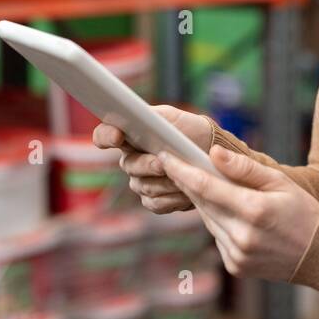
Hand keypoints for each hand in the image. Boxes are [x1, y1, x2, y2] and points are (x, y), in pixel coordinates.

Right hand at [92, 106, 213, 213]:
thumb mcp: (173, 117)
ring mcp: (141, 182)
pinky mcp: (154, 201)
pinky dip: (172, 198)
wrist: (214, 156)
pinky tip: (186, 192)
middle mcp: (131, 160)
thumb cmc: (192, 131)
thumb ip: (151, 115)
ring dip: (165, 181)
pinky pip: (155, 203)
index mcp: (130, 136)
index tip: (117, 136)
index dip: (106, 136)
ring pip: (143, 186)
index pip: (104, 136)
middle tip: (163, 162)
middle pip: (129, 166)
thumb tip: (134, 116)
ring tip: (186, 175)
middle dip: (148, 164)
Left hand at [157, 145, 318, 282]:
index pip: (206, 187)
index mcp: (254, 210)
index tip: (166, 157)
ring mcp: (237, 255)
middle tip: (174, 163)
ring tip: (199, 182)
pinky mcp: (235, 266)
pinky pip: (217, 236)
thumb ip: (244, 168)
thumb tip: (213, 153)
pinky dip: (217, 221)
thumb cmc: (303, 211)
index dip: (182, 171)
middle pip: (202, 203)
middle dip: (187, 182)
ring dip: (202, 201)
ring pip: (208, 220)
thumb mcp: (279, 182)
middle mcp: (242, 236)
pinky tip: (225, 210)